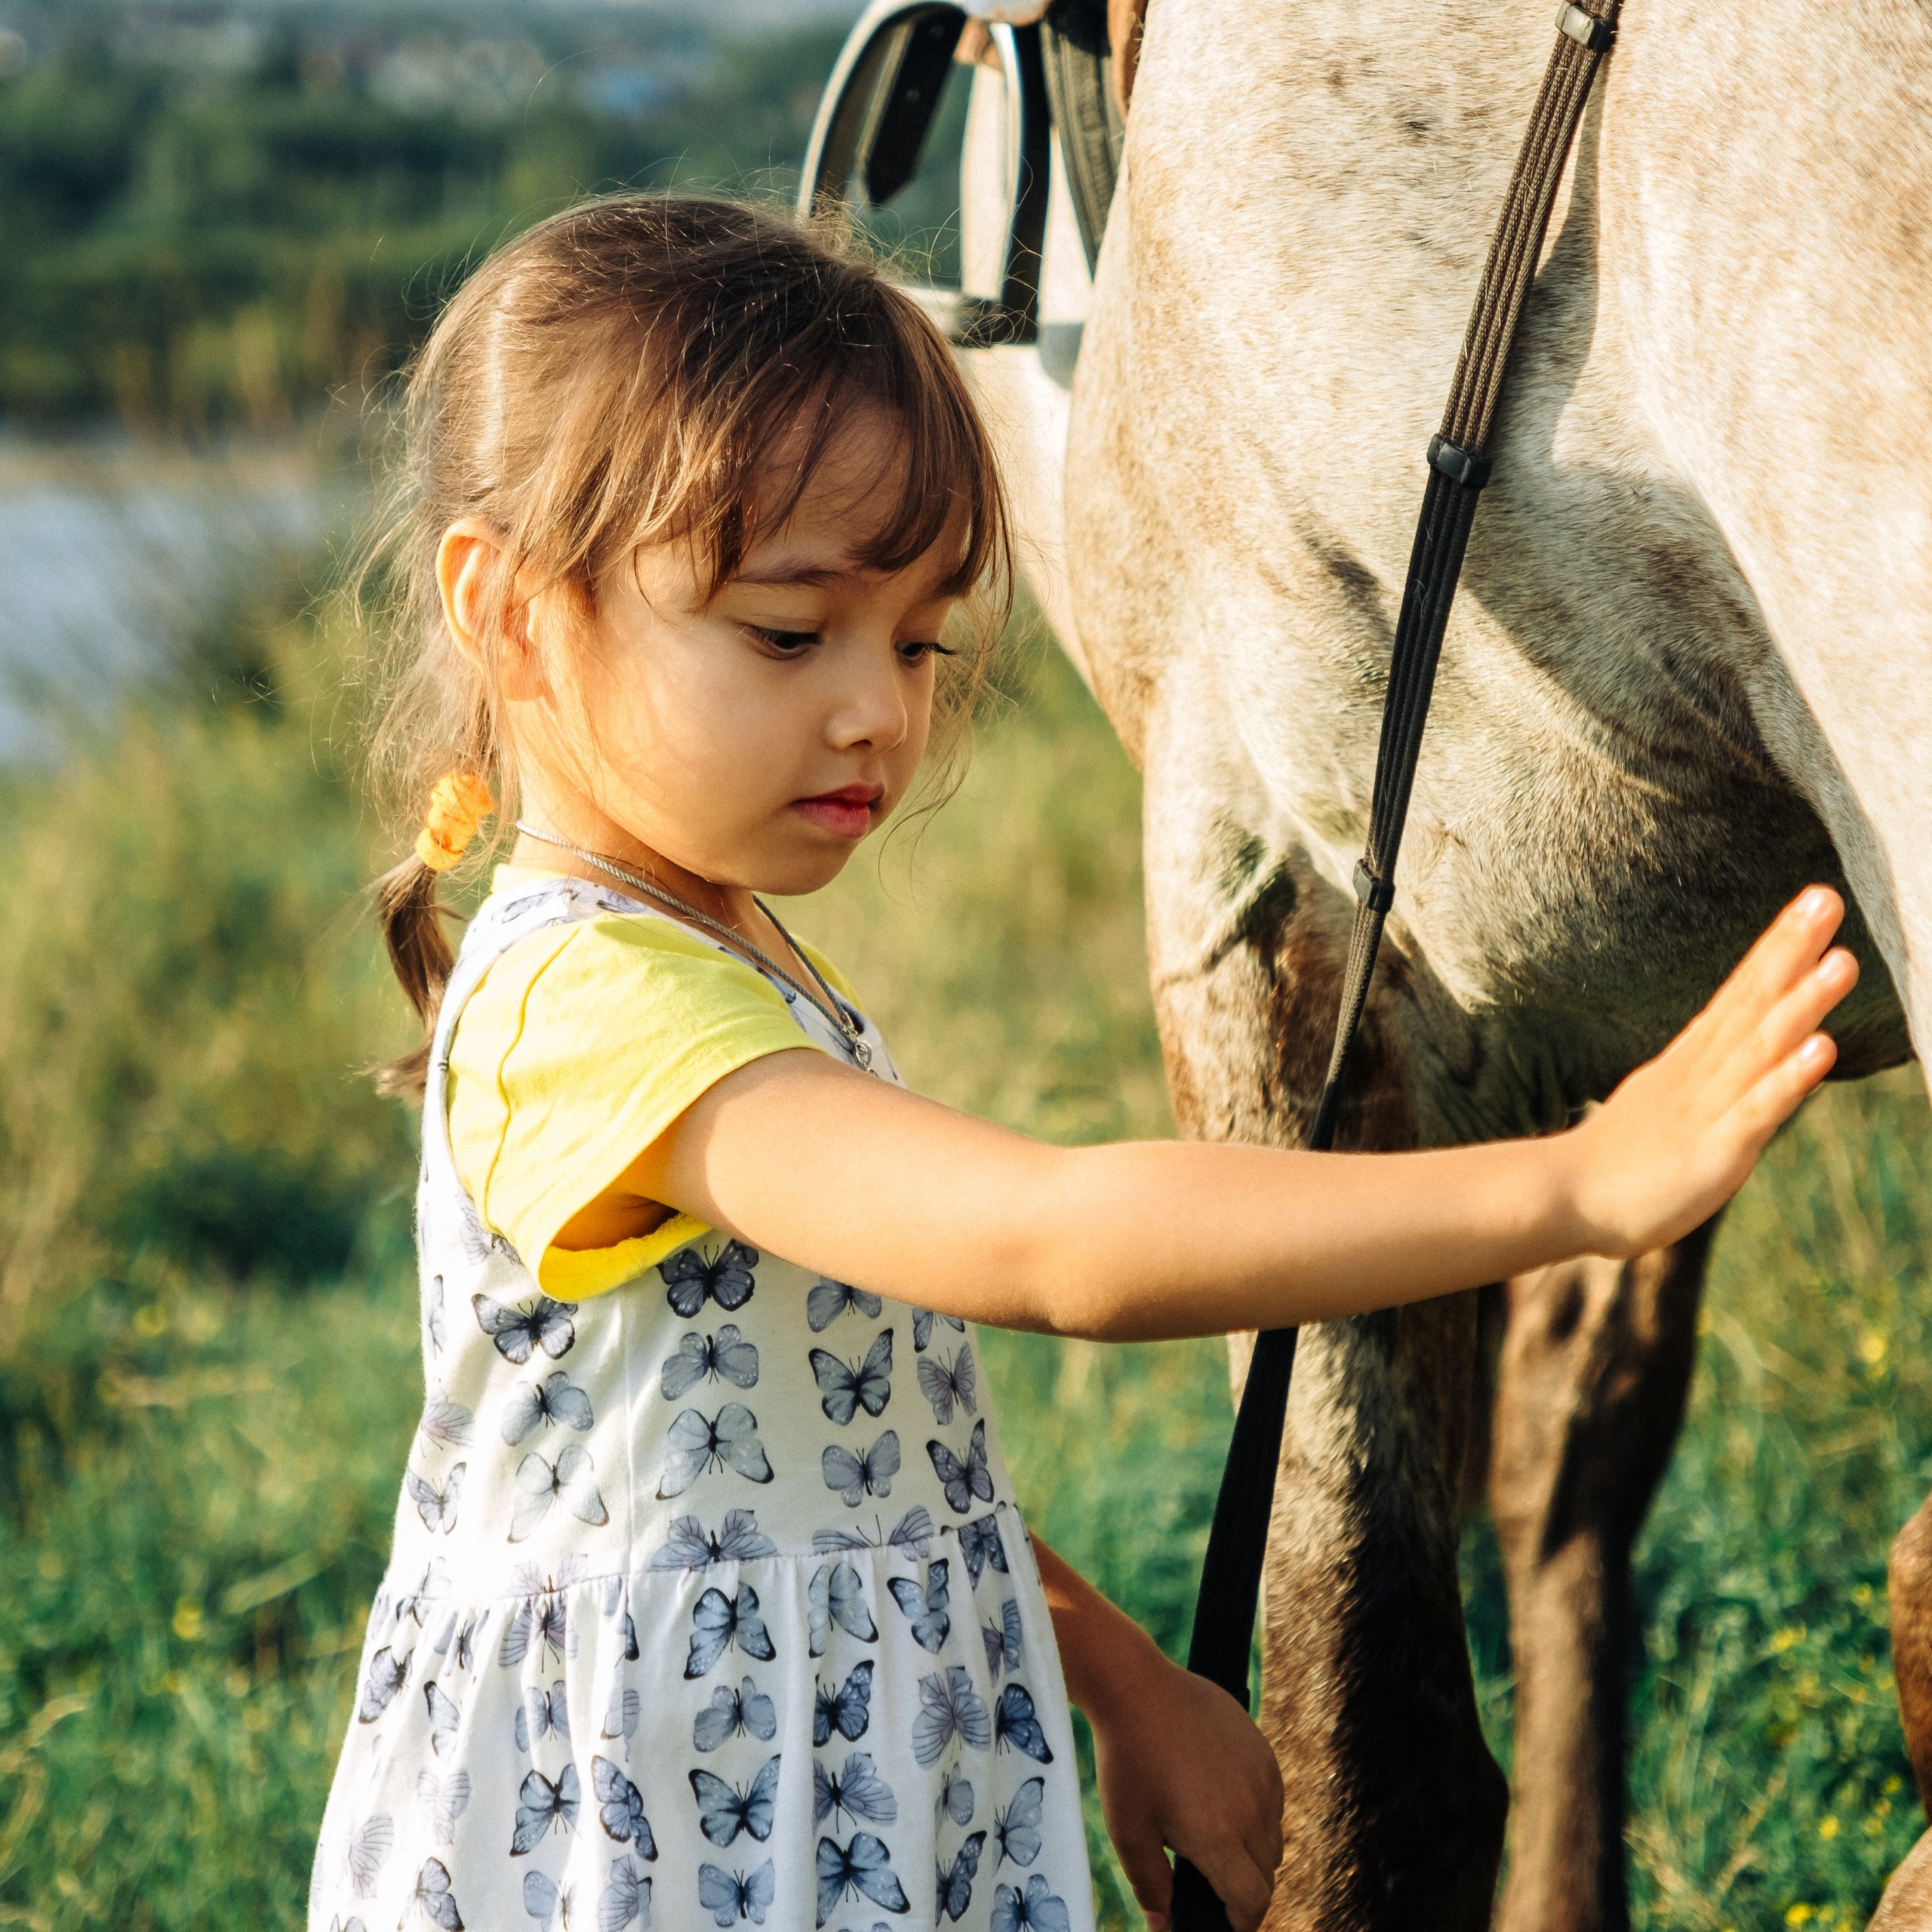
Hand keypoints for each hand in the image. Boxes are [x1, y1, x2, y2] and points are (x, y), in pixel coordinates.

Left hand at [1087, 1646, 1283, 1930]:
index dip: (1240, 1922)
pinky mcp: (1263, 1750)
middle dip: (1244, 1890)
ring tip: (1215, 1844)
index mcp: (1219, 1835)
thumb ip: (1151, 1887)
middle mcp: (1251, 1808)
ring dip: (1253, 1853)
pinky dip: (1258, 1816)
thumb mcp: (1128, 1832)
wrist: (1136, 1687)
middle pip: (1266, 1874)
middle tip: (1212, 1886)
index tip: (1223, 1923)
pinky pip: (1273, 1801)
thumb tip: (1164, 1925)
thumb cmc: (1127, 1761)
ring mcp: (1261, 1775)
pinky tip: (1223, 1805)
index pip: (1252, 1901)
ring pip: (1273, 1838)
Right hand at [1565, 885, 1857, 1256]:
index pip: (1740, 991)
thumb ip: (1706, 1075)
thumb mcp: (1665, 1102)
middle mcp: (1703, 1073)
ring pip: (1761, 1047)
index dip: (1778, 946)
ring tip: (1842, 962)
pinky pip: (1757, 1110)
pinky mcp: (1714, 1151)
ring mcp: (1708, 1108)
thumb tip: (1733, 1049)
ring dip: (1802, 1003)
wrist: (1565, 1198)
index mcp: (1693, 1060)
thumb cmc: (1618, 1158)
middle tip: (1827, 897)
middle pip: (1752, 1002)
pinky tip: (1823, 1048)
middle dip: (1791, 950)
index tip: (1812, 900)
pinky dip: (1789, 1078)